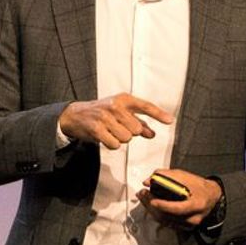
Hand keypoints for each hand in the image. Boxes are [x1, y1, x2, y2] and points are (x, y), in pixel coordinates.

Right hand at [58, 94, 172, 149]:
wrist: (75, 115)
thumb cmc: (101, 113)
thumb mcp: (120, 113)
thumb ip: (138, 122)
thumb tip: (152, 133)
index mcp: (124, 99)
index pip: (145, 106)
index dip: (158, 114)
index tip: (170, 121)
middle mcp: (115, 106)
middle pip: (136, 129)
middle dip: (130, 133)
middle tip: (118, 128)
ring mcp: (105, 117)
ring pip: (126, 138)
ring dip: (120, 139)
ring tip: (110, 132)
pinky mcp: (96, 128)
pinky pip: (114, 144)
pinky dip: (111, 144)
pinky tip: (105, 137)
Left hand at [138, 169, 221, 225]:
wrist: (212, 196)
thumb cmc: (199, 186)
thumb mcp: (185, 176)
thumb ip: (166, 176)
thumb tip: (148, 181)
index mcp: (197, 204)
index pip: (178, 208)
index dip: (163, 205)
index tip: (152, 199)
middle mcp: (193, 217)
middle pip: (168, 216)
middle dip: (151, 205)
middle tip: (142, 194)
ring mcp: (189, 224)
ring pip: (165, 221)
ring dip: (151, 210)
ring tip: (144, 198)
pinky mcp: (184, 227)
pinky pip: (167, 223)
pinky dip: (157, 214)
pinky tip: (152, 206)